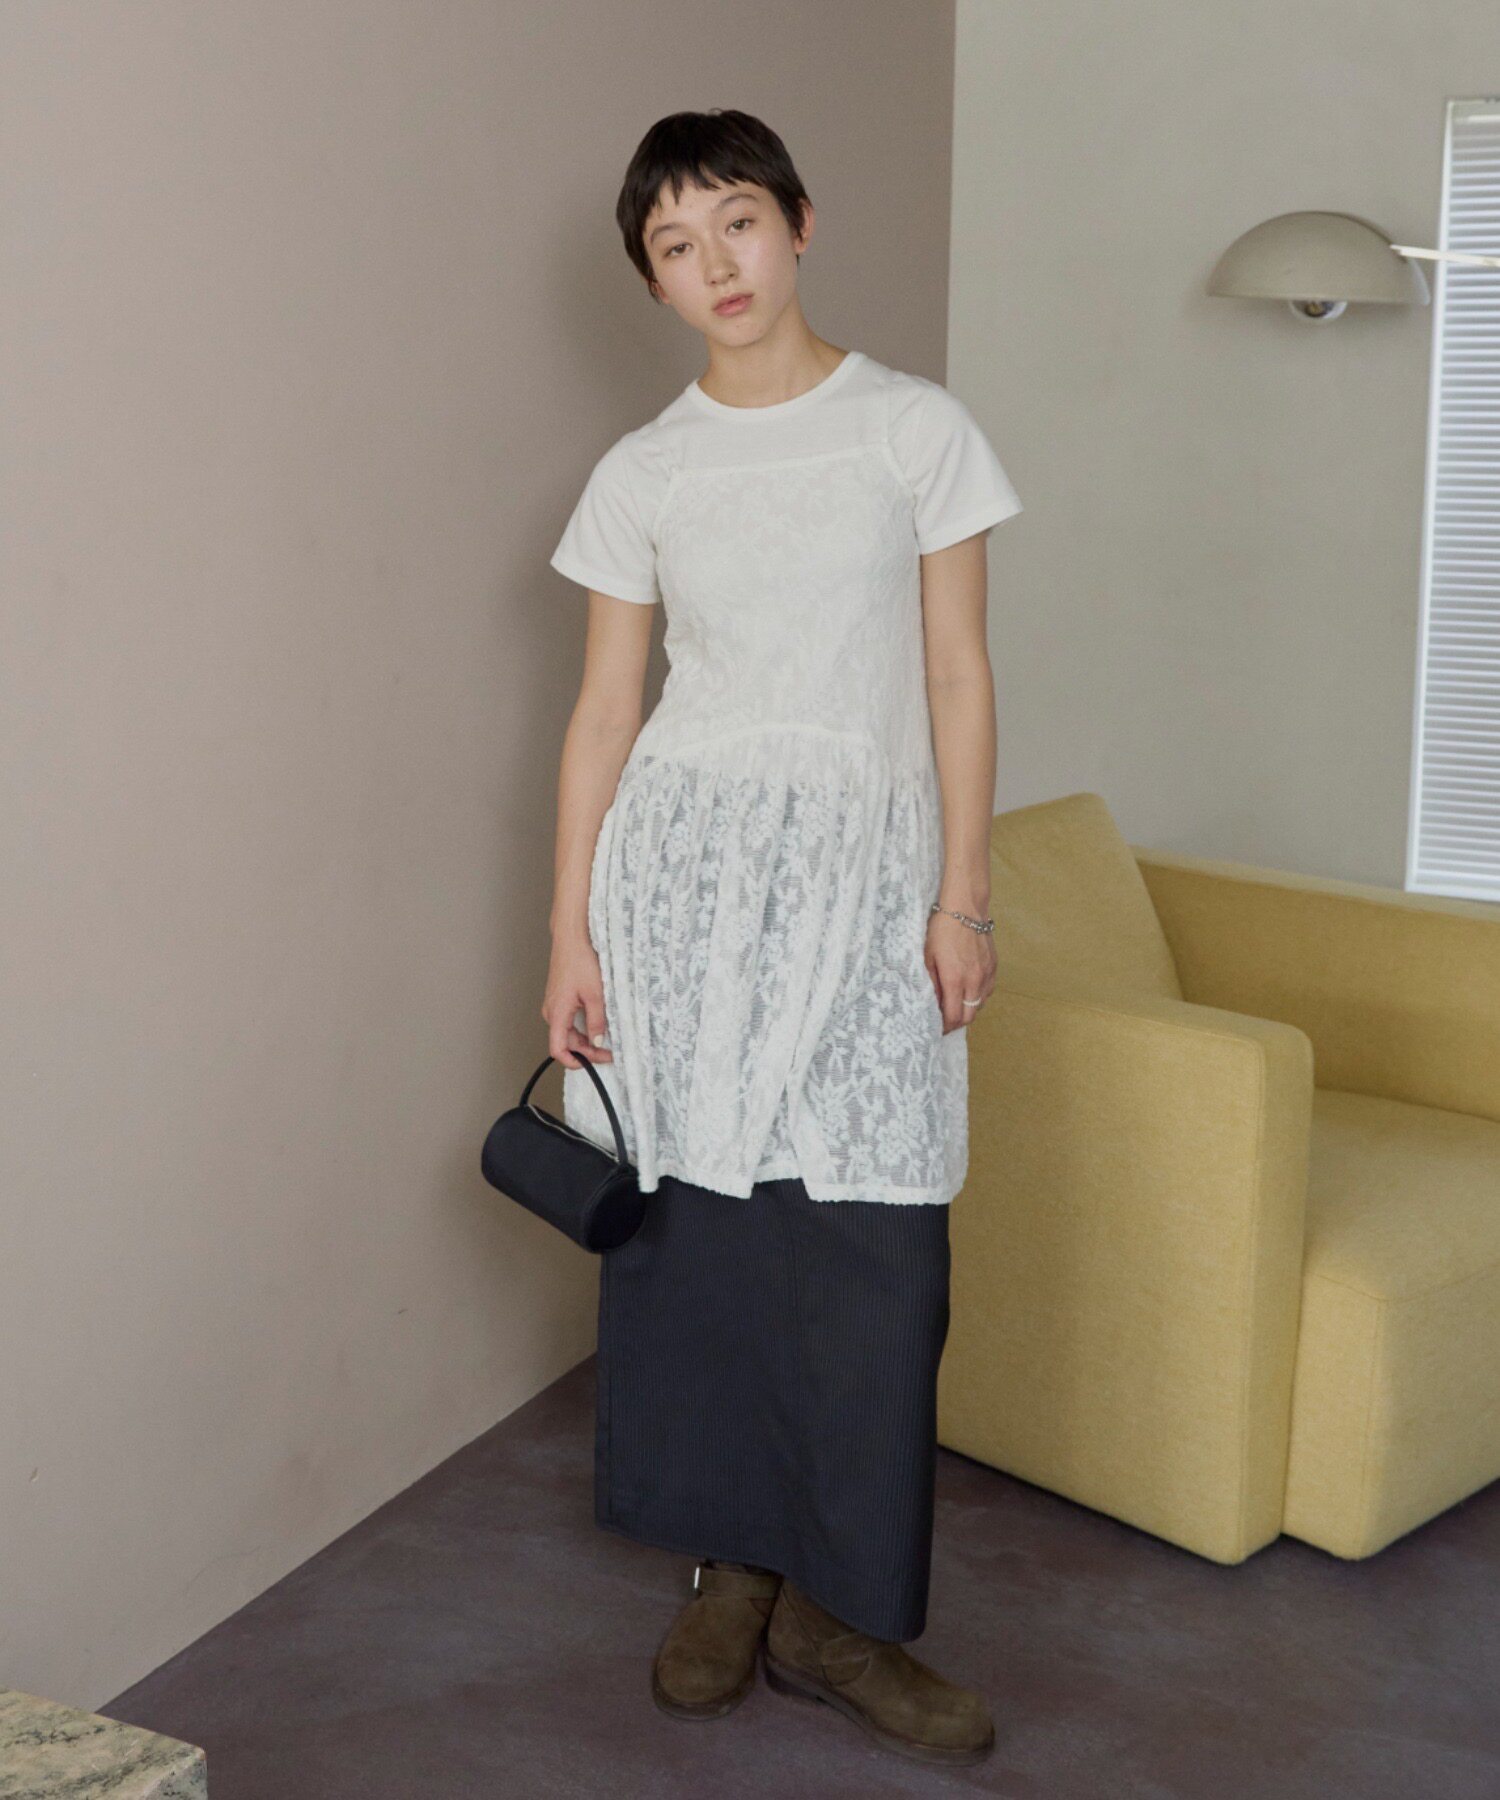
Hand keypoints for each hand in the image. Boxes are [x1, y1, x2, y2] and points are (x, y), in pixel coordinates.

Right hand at [542, 934, 613, 1068]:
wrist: (571, 939)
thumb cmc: (580, 961)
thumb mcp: (595, 994)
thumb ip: (597, 1021)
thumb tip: (598, 1042)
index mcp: (557, 1013)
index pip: (558, 1049)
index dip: (574, 1062)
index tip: (592, 1065)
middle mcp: (552, 1012)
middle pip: (566, 1042)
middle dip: (587, 1051)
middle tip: (609, 1052)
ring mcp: (554, 1005)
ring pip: (568, 1031)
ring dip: (586, 1039)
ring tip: (606, 1040)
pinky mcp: (559, 998)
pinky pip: (569, 1020)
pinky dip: (582, 1027)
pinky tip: (597, 1024)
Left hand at [924, 908, 996, 1033]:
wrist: (965, 909)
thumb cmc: (942, 930)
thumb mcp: (927, 956)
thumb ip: (931, 982)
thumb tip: (932, 1002)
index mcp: (955, 980)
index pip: (954, 1017)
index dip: (945, 1027)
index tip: (937, 1028)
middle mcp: (974, 980)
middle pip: (969, 1016)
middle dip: (957, 1022)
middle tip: (945, 1020)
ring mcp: (986, 974)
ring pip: (980, 1004)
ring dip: (968, 1008)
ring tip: (955, 1003)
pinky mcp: (994, 966)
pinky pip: (987, 990)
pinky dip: (978, 995)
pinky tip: (968, 989)